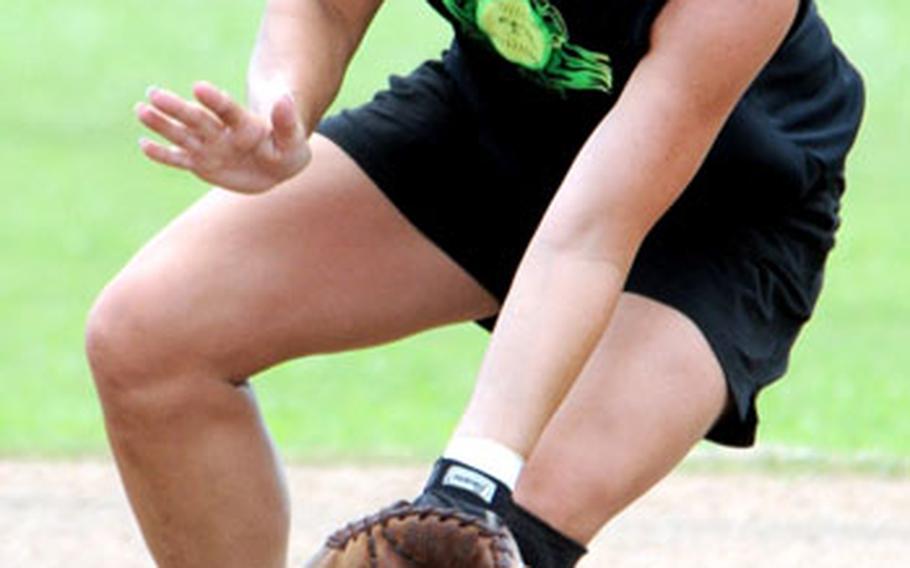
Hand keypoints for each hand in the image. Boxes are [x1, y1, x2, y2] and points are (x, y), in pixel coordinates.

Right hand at [136, 81, 310, 193]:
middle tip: (154, 94)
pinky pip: (179, 159)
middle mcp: (221, 132)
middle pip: (197, 118)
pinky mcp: (201, 163)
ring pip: (183, 135)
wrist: (276, 164)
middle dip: (176, 108)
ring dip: (162, 124)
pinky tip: (143, 144)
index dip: (214, 99)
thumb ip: (287, 122)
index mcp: (244, 124)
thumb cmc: (287, 147)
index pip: (227, 110)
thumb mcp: (293, 139)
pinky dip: (163, 155)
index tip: (199, 88)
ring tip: (141, 110)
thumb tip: (285, 100)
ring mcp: (209, 146)